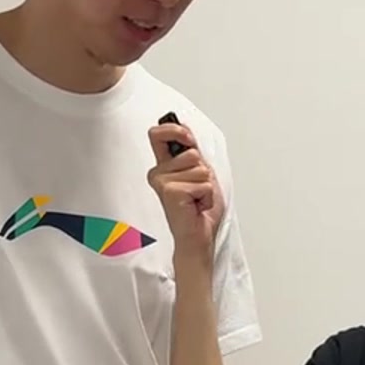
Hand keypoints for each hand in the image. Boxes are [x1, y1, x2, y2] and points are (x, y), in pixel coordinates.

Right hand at [147, 123, 223, 259]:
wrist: (199, 236)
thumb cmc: (199, 209)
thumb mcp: (200, 172)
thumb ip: (191, 151)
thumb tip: (184, 128)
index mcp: (164, 166)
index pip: (158, 134)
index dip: (174, 130)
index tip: (186, 138)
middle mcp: (159, 173)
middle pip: (191, 152)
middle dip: (203, 170)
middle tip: (196, 189)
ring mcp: (162, 182)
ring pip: (200, 168)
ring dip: (206, 185)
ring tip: (196, 199)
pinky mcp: (171, 192)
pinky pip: (203, 183)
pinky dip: (207, 196)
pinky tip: (196, 206)